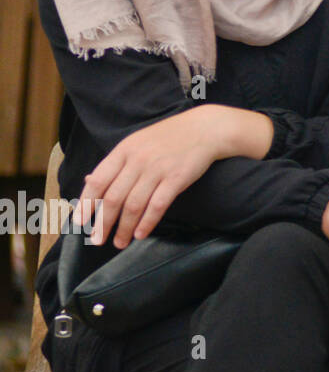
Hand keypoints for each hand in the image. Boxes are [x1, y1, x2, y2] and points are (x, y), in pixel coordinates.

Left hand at [75, 104, 270, 247]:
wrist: (205, 129)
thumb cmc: (169, 137)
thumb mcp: (137, 143)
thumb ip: (115, 163)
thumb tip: (88, 181)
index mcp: (124, 151)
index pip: (99, 181)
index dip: (87, 204)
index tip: (80, 222)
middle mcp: (138, 160)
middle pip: (114, 198)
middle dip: (103, 223)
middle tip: (97, 240)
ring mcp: (158, 169)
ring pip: (134, 205)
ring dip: (124, 228)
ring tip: (120, 242)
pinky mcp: (177, 178)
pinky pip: (157, 205)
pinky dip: (147, 222)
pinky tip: (141, 233)